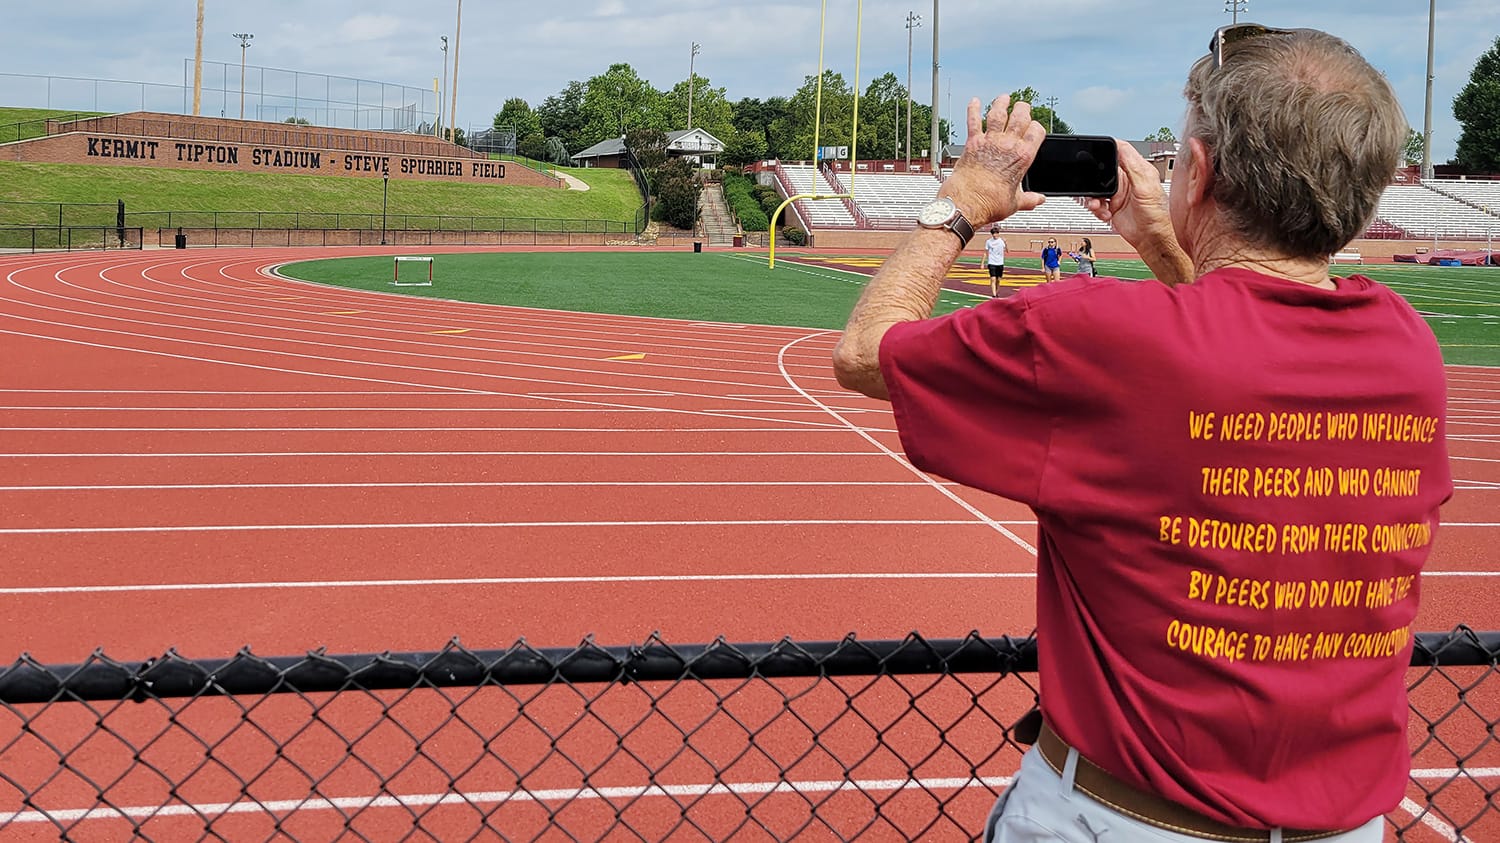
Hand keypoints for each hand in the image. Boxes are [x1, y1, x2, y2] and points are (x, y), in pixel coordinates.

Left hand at [938, 96, 1046, 226]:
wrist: (966, 204)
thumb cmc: (989, 204)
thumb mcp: (1016, 203)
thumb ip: (1029, 199)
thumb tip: (1038, 200)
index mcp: (1023, 157)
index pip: (1037, 131)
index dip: (1036, 127)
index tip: (1034, 127)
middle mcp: (1008, 145)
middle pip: (1020, 117)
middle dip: (1022, 108)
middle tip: (1022, 106)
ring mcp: (990, 142)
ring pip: (998, 114)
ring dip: (1001, 103)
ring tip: (1004, 98)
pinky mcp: (972, 143)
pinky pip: (973, 121)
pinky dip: (973, 110)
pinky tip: (974, 102)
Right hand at [1085, 140, 1193, 284]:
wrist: (1151, 239)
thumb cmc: (1157, 216)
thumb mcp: (1145, 186)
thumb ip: (1132, 166)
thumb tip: (1121, 147)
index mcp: (1138, 170)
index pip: (1120, 151)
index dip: (1108, 149)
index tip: (1095, 150)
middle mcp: (1128, 180)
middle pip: (1102, 170)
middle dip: (1094, 179)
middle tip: (1093, 187)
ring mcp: (1119, 193)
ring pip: (1096, 188)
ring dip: (1094, 197)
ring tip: (1098, 205)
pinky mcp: (1111, 206)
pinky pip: (1096, 203)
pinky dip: (1096, 209)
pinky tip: (1104, 213)